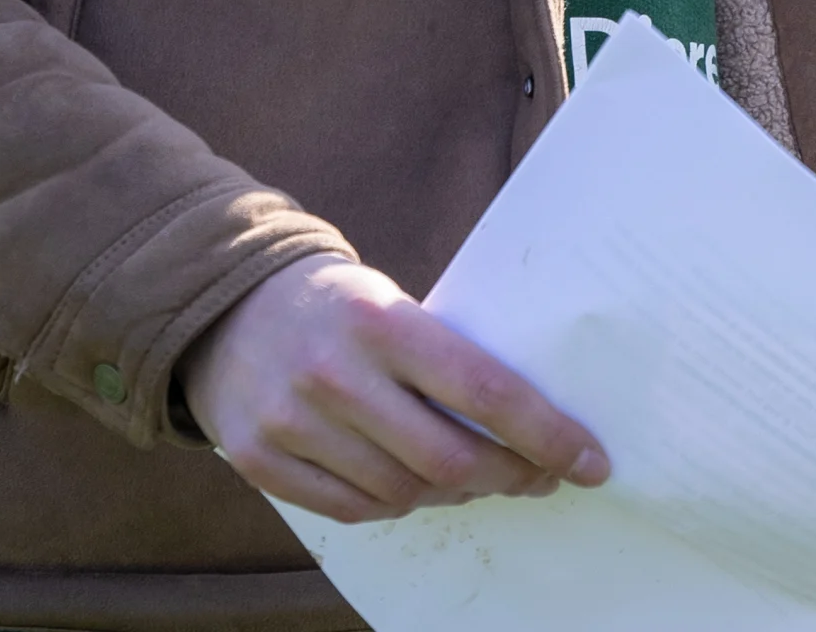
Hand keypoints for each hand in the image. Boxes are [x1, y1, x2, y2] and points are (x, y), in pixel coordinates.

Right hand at [179, 256, 608, 523]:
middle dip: (510, 475)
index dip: (547, 434)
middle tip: (538, 476)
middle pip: (450, 458)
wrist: (225, 305)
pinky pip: (355, 510)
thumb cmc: (338, 308)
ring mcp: (291, 422)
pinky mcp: (260, 460)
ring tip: (475, 475)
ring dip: (455, 493)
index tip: (590, 461)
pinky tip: (413, 484)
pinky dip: (397, 505)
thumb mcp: (393, 305)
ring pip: (404, 493)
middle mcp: (334, 373)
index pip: (484, 390)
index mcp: (381, 321)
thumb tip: (530, 429)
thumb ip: (446, 359)